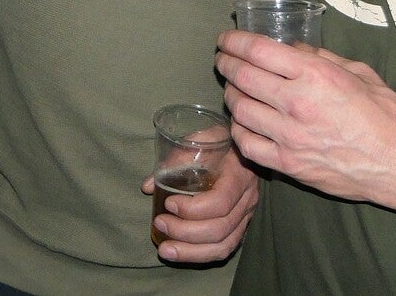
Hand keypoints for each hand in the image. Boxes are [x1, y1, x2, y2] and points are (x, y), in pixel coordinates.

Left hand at [144, 144, 258, 262]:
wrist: (239, 146)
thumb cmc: (217, 142)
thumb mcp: (198, 140)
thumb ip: (174, 161)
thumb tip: (149, 187)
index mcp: (238, 175)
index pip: (220, 202)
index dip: (192, 209)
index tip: (169, 203)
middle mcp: (247, 199)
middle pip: (220, 228)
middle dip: (184, 232)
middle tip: (159, 222)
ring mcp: (246, 216)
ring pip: (223, 245)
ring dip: (190, 252)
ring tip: (165, 249)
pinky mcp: (240, 227)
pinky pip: (224, 249)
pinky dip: (200, 255)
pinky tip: (181, 253)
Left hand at [215, 29, 395, 204]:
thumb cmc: (384, 114)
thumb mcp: (357, 71)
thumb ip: (321, 56)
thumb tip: (292, 47)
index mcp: (315, 75)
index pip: (258, 51)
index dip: (234, 42)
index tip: (225, 40)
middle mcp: (297, 102)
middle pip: (242, 77)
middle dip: (226, 64)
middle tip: (223, 60)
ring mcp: (290, 136)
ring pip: (240, 110)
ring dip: (231, 95)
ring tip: (234, 89)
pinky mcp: (288, 164)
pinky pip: (247, 144)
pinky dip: (239, 129)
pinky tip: (244, 122)